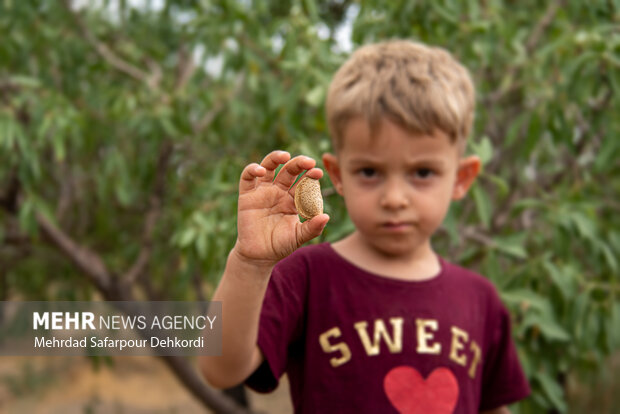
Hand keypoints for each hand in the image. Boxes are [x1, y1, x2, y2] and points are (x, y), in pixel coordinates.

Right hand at [233, 150, 329, 266]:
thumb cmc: (280, 245)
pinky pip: (247, 177)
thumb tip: (326, 217)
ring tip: (285, 156)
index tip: (318, 173)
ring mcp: (263, 191)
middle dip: (299, 163)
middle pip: (288, 170)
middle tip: (308, 162)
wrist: (259, 255)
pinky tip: (261, 170)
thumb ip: (312, 228)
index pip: (303, 181)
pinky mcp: (247, 194)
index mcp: (293, 198)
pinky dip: (252, 169)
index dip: (310, 175)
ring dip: (276, 158)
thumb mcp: (299, 237)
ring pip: (269, 166)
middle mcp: (278, 191)